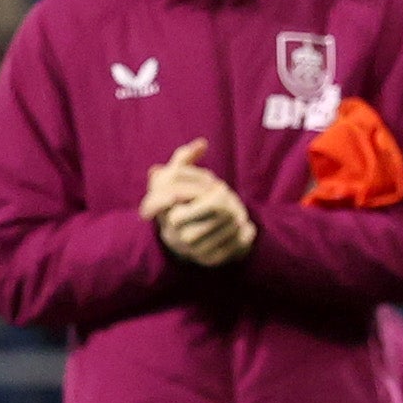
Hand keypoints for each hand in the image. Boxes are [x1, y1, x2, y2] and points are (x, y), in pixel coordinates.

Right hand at [138, 139, 255, 261]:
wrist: (189, 243)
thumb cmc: (186, 203)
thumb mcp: (176, 180)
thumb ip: (184, 159)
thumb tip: (202, 143)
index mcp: (161, 211)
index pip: (156, 202)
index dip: (167, 198)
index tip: (177, 195)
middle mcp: (171, 231)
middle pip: (215, 205)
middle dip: (226, 196)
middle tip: (226, 194)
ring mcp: (190, 247)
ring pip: (230, 221)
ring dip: (238, 212)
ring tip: (235, 211)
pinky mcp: (209, 259)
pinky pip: (237, 240)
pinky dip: (246, 232)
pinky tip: (243, 229)